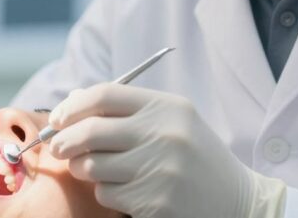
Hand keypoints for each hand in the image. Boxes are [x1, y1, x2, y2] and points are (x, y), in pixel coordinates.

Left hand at [48, 84, 285, 217]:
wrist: (239, 202)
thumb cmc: (193, 156)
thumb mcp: (170, 121)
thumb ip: (124, 109)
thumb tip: (69, 102)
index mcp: (166, 106)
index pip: (103, 94)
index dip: (71, 106)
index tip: (57, 118)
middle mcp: (163, 134)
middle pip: (89, 131)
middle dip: (63, 141)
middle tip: (57, 148)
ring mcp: (159, 170)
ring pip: (91, 166)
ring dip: (84, 169)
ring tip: (97, 169)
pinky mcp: (154, 202)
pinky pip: (106, 193)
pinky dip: (107, 193)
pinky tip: (128, 190)